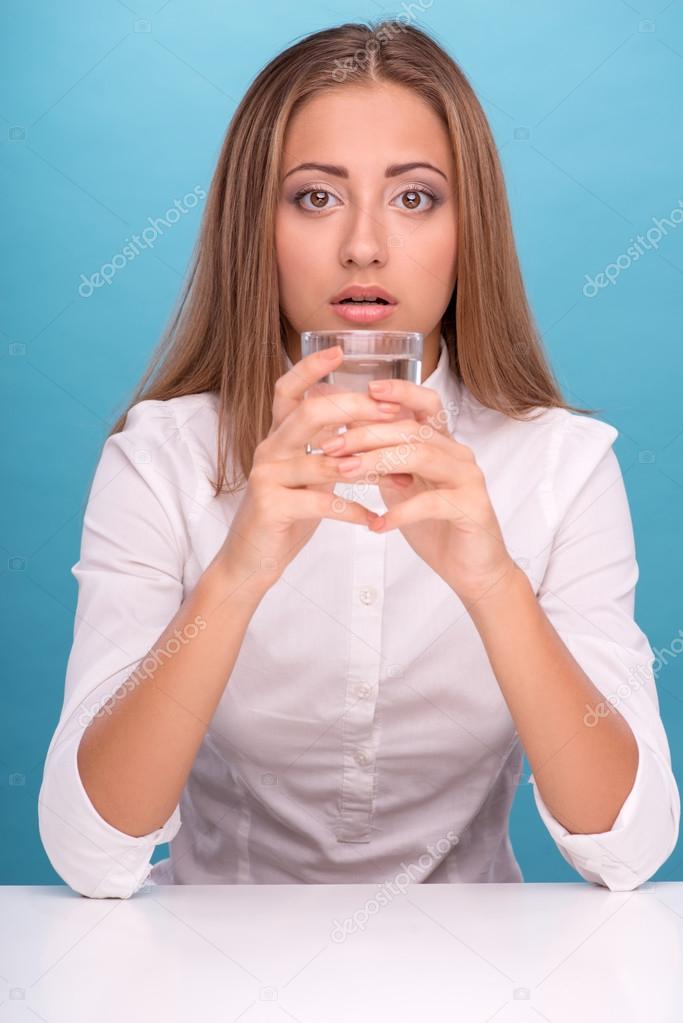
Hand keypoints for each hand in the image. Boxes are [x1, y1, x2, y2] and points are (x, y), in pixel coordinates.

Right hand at [217, 346, 401, 588]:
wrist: (249, 559)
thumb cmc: (286, 514)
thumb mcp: (306, 473)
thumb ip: (326, 445)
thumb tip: (365, 417)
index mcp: (277, 436)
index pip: (288, 390)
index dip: (311, 368)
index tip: (340, 351)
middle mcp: (269, 448)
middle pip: (311, 413)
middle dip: (355, 409)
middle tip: (392, 413)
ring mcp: (267, 476)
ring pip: (323, 461)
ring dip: (368, 468)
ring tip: (402, 476)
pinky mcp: (271, 507)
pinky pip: (320, 502)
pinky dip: (352, 510)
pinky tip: (374, 519)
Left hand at [320, 376, 515, 604]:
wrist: (472, 567)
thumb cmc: (434, 525)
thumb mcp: (401, 486)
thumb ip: (381, 460)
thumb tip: (342, 433)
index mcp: (442, 443)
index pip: (425, 403)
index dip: (399, 391)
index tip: (365, 388)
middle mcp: (458, 454)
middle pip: (412, 429)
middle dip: (368, 433)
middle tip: (332, 445)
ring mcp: (468, 479)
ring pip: (422, 456)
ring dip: (378, 462)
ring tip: (345, 473)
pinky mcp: (472, 508)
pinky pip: (432, 503)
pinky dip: (401, 512)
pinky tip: (377, 524)